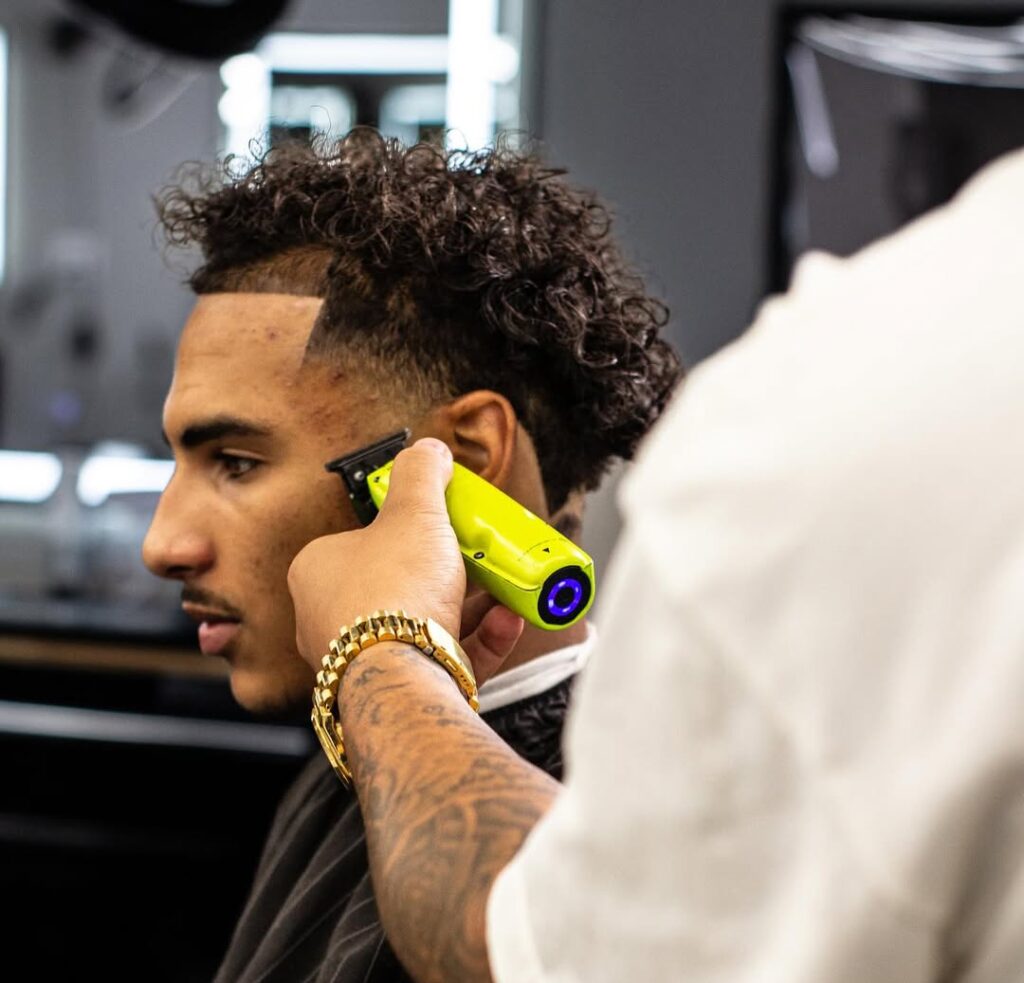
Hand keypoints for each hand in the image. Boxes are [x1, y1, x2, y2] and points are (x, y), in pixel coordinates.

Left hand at [287, 438, 522, 682]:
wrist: (403, 676)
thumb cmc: (393, 594)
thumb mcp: (413, 512)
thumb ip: (421, 475)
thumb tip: (428, 451)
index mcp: (318, 572)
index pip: (361, 539)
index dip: (405, 527)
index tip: (443, 521)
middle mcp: (330, 619)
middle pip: (399, 582)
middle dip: (446, 570)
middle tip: (478, 555)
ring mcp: (364, 660)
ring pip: (425, 623)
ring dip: (472, 605)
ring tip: (504, 588)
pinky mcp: (398, 688)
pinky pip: (445, 656)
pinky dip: (481, 638)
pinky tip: (507, 620)